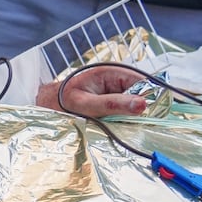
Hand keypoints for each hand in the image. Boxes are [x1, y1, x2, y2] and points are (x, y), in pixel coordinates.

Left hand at [34, 66, 148, 117]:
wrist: (46, 106)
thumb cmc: (61, 102)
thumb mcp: (86, 105)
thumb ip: (114, 104)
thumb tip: (143, 104)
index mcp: (112, 73)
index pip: (144, 83)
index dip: (152, 98)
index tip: (155, 116)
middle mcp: (117, 81)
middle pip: (143, 95)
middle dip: (142, 111)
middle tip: (138, 126)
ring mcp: (117, 93)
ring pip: (136, 107)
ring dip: (133, 118)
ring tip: (126, 128)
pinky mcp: (114, 105)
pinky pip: (127, 113)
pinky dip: (126, 122)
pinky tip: (121, 129)